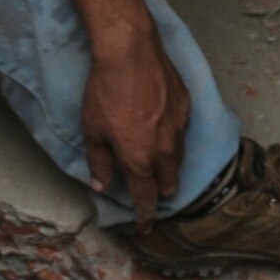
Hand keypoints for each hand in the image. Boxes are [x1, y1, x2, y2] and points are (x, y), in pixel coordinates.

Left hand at [79, 29, 190, 221]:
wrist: (130, 52)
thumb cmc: (105, 91)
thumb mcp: (92, 130)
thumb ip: (99, 161)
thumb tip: (100, 185)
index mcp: (139, 160)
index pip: (146, 198)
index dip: (145, 217)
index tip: (145, 227)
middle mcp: (164, 150)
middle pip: (169, 184)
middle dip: (159, 193)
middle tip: (149, 191)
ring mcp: (179, 128)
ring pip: (178, 160)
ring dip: (168, 167)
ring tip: (156, 163)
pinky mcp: (187, 107)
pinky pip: (183, 133)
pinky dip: (173, 139)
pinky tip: (162, 129)